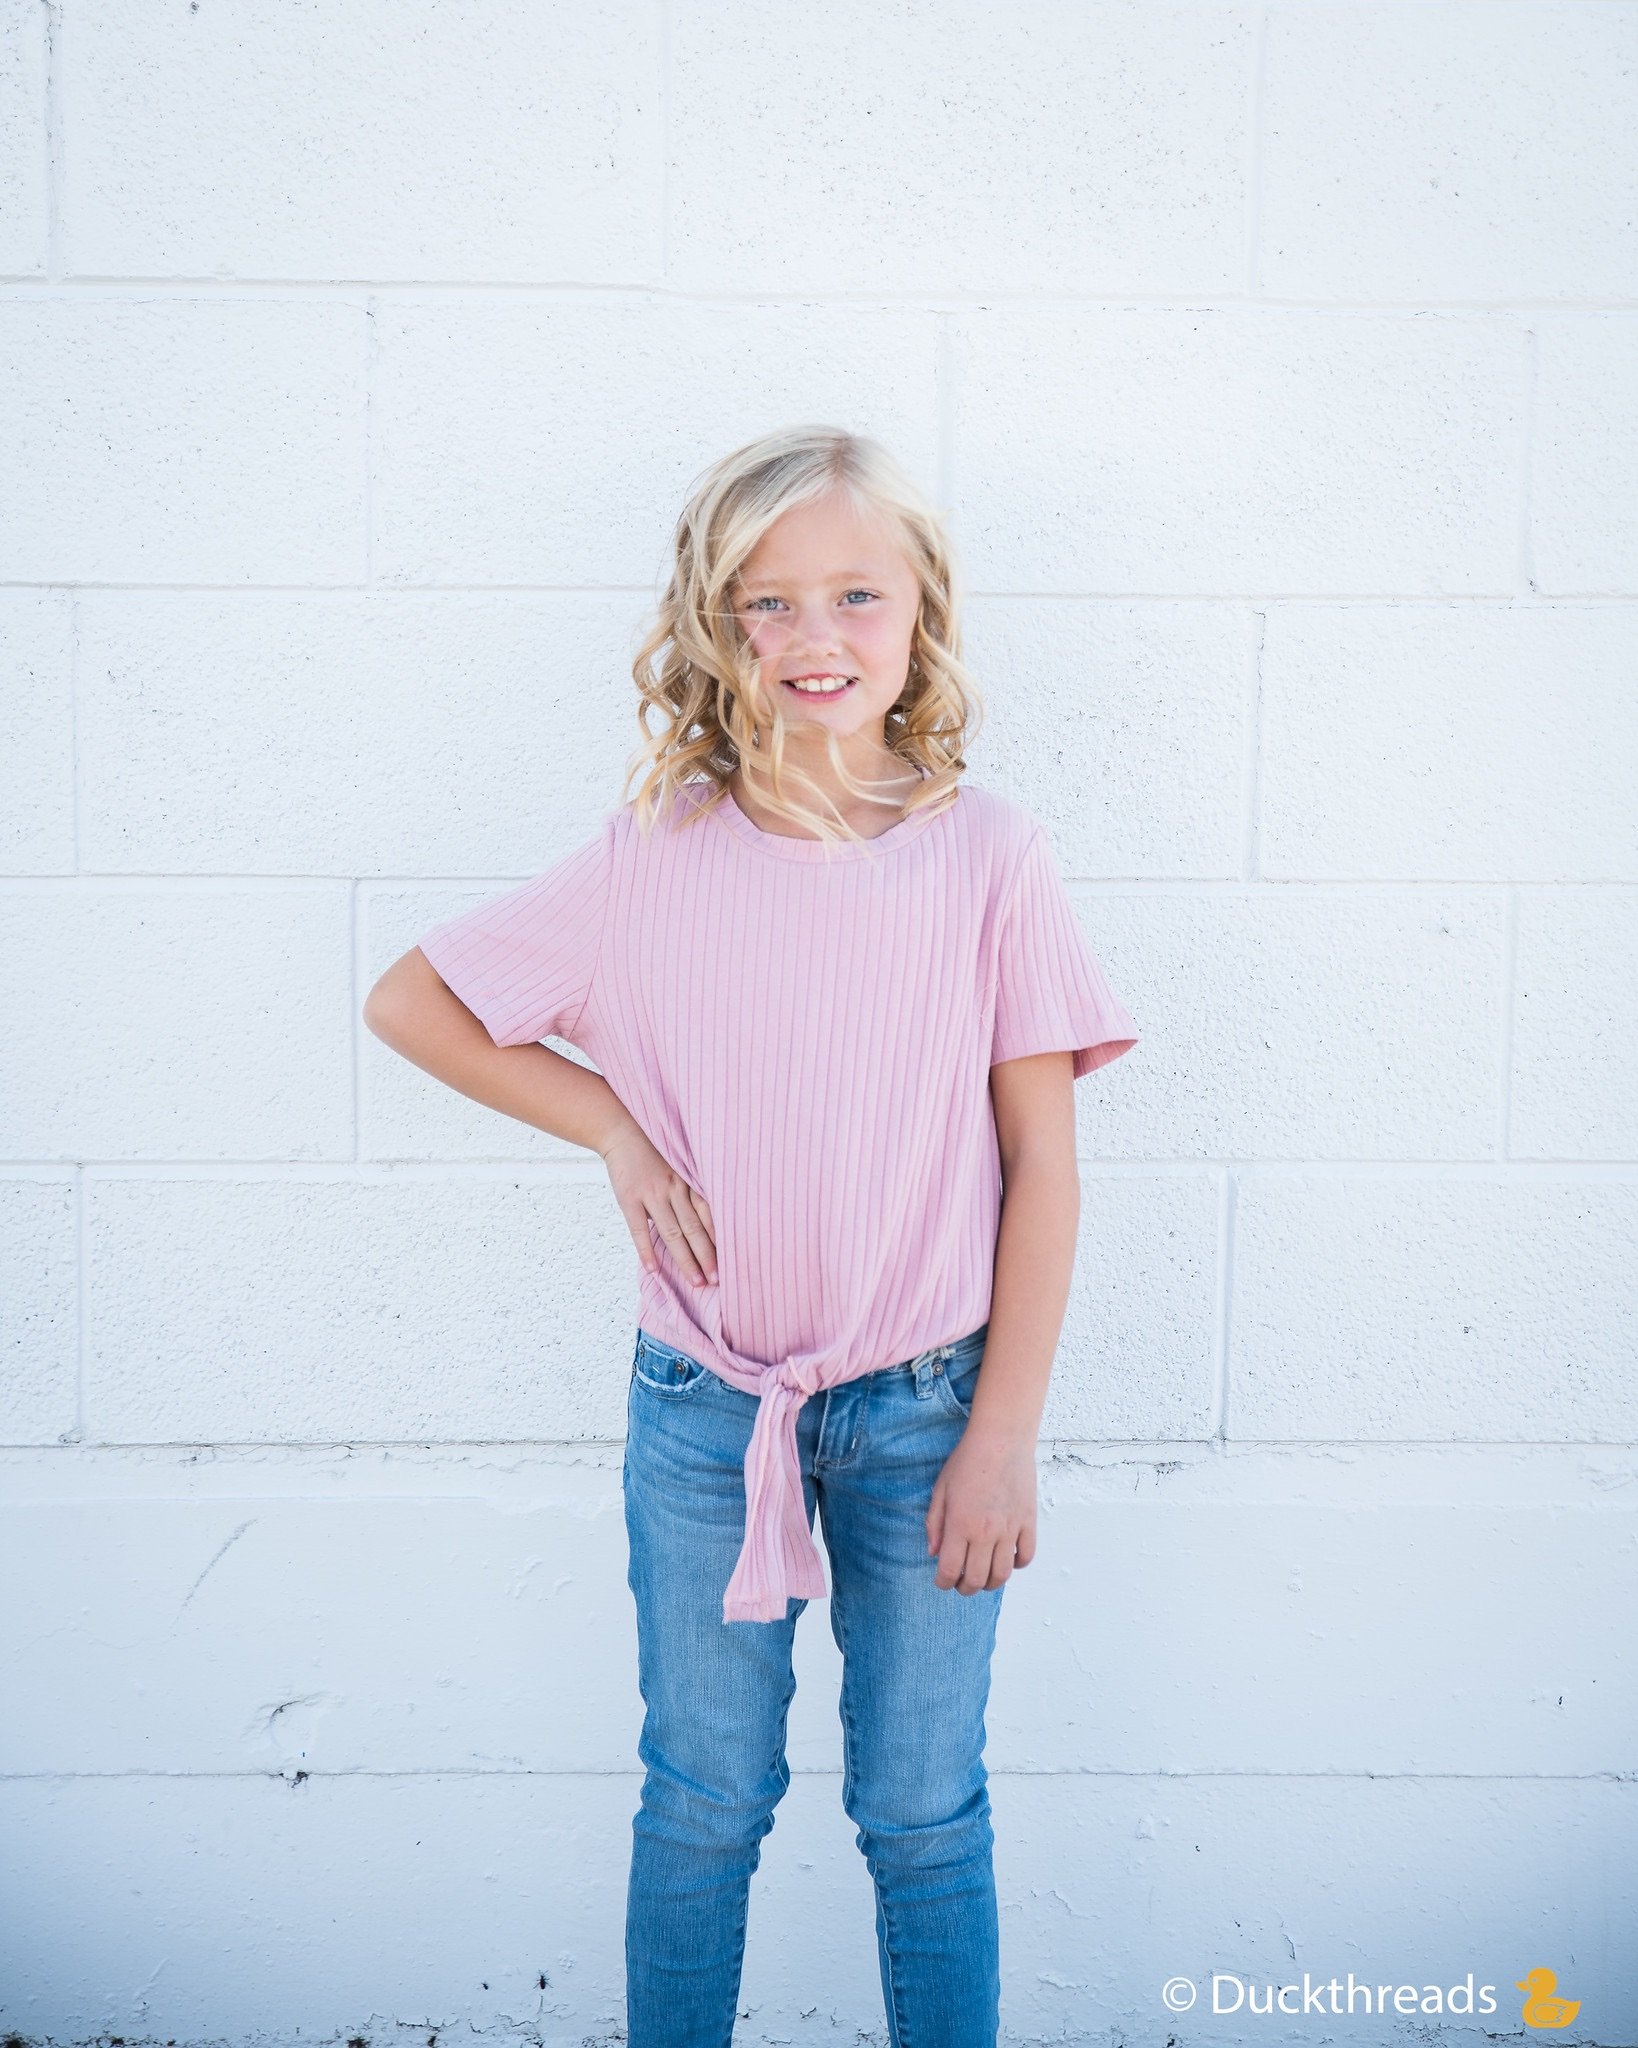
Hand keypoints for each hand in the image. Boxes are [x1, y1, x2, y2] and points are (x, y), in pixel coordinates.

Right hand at [598, 1118, 716, 1288]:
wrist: (622, 1130)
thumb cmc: (654, 1148)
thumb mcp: (681, 1162)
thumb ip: (692, 1188)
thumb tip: (707, 1218)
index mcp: (690, 1180)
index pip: (710, 1215)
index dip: (720, 1240)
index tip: (731, 1262)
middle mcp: (675, 1188)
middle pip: (695, 1228)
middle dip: (707, 1256)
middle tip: (717, 1280)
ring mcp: (652, 1194)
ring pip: (673, 1233)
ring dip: (685, 1260)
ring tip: (696, 1281)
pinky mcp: (630, 1198)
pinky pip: (640, 1229)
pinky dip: (647, 1250)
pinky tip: (655, 1269)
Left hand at [926, 1424, 1037, 1592]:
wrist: (1001, 1439)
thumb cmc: (967, 1461)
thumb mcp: (940, 1489)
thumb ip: (935, 1524)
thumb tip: (934, 1553)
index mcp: (960, 1525)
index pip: (950, 1571)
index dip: (943, 1583)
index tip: (941, 1581)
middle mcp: (986, 1532)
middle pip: (977, 1580)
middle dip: (965, 1588)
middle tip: (960, 1582)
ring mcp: (1010, 1529)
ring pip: (1002, 1575)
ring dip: (990, 1583)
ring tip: (982, 1576)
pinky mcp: (1028, 1522)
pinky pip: (1026, 1557)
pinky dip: (1016, 1565)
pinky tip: (1006, 1558)